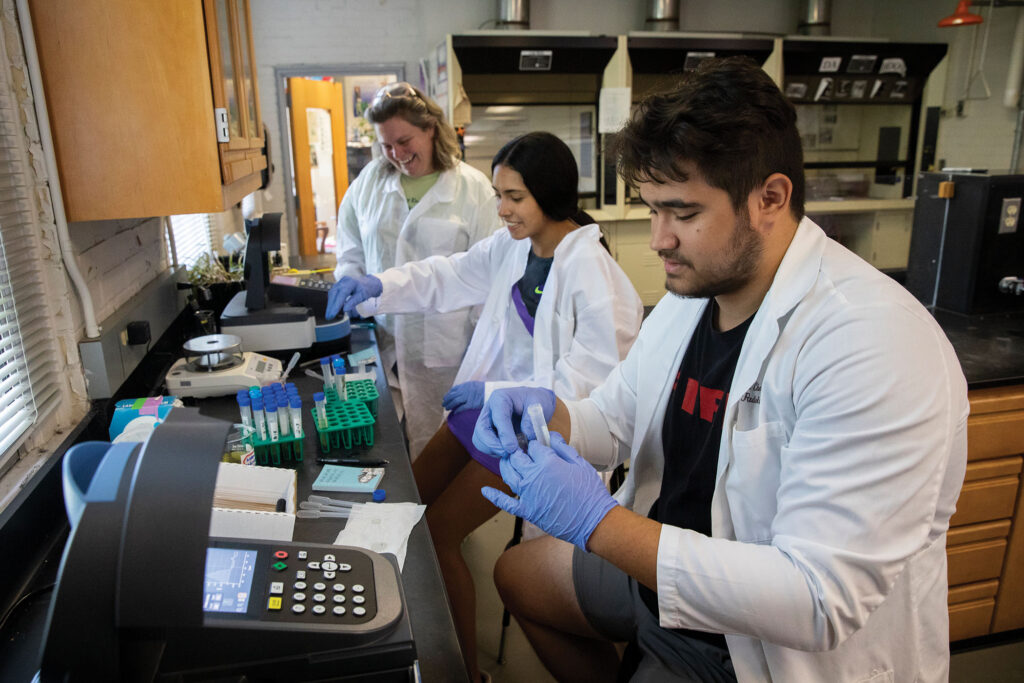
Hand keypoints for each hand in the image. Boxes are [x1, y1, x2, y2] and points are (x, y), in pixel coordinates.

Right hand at [326, 275, 382, 319]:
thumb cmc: (366, 290)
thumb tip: (345, 309)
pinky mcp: (338, 285)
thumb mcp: (362, 296)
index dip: (336, 304)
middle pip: (334, 293)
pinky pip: (332, 294)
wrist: (367, 283)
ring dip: (330, 305)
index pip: (342, 294)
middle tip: (329, 317)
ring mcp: (340, 282)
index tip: (333, 314)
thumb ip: (354, 302)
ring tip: (329, 315)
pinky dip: (331, 302)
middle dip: (330, 306)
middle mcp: (344, 281)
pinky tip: (331, 309)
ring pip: (331, 293)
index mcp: (351, 282)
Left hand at [442, 381, 484, 412]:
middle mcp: (464, 391)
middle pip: (452, 396)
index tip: (445, 398)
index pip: (453, 390)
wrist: (491, 391)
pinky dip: (457, 410)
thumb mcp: (473, 384)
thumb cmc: (483, 389)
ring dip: (449, 406)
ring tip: (447, 409)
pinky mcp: (471, 404)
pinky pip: (461, 408)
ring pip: (455, 402)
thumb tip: (458, 390)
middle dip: (446, 401)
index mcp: (465, 385)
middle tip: (443, 405)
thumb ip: (465, 387)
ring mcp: (467, 397)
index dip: (448, 394)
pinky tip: (454, 412)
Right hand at [472, 387, 555, 455]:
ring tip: (510, 453)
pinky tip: (509, 452)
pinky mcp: (489, 432)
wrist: (534, 403)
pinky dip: (495, 452)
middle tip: (508, 453)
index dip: (504, 434)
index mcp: (500, 398)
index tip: (513, 448)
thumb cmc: (536, 401)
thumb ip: (532, 419)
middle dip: (493, 445)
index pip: (498, 417)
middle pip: (481, 430)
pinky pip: (485, 446)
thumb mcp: (539, 404)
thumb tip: (527, 435)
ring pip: (479, 439)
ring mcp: (487, 421)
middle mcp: (489, 409)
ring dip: (493, 450)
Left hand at [481, 433, 616, 550]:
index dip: (534, 444)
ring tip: (506, 461)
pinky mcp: (528, 511)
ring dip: (506, 466)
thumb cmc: (590, 491)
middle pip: (516, 458)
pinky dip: (494, 497)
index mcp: (547, 462)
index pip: (532, 446)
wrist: (593, 521)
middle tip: (520, 450)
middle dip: (517, 451)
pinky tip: (485, 491)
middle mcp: (533, 476)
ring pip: (509, 475)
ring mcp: (528, 494)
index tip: (536, 445)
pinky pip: (506, 503)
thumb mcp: (580, 463)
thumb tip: (551, 435)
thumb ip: (563, 447)